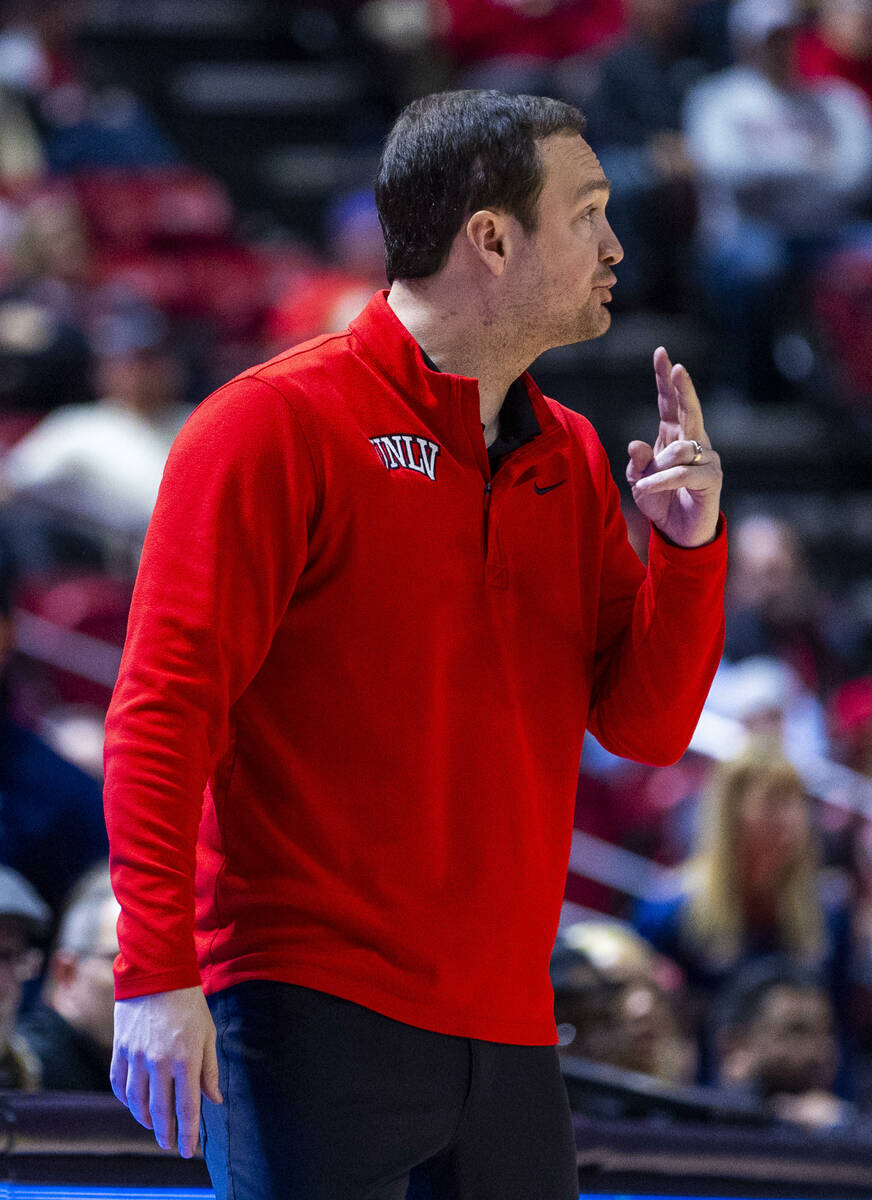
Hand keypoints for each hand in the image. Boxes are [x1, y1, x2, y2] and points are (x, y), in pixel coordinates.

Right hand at [110, 985, 222, 1157]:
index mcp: (186, 1058)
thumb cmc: (189, 1004)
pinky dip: (126, 1100)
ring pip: (137, 1102)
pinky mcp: (120, 1050)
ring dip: (145, 1119)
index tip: (188, 1151)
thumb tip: (214, 1101)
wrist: (157, 974)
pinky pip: (119, 1084)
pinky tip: (134, 1105)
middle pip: (160, 1111)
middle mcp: (159, 1062)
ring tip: (154, 1127)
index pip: (187, 1107)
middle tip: (169, 1145)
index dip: (188, 1133)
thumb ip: (209, 1069)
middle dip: (165, 1133)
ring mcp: (136, 1057)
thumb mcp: (208, 1033)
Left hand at [627, 347, 721, 547]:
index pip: (670, 402)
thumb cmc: (660, 501)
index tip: (661, 353)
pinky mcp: (711, 478)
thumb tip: (635, 443)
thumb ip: (637, 462)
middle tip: (677, 367)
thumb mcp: (639, 481)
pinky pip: (682, 472)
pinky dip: (661, 480)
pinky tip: (647, 488)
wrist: (680, 532)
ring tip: (644, 486)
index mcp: (673, 435)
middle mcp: (693, 441)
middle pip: (688, 409)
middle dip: (683, 388)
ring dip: (656, 468)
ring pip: (679, 449)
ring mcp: (705, 458)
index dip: (666, 379)